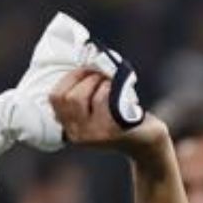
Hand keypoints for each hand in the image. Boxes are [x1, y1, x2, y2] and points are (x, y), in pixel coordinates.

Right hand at [49, 68, 168, 156]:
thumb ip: (84, 96)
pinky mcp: (110, 132)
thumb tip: (83, 58)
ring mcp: (93, 135)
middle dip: (83, 77)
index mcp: (70, 127)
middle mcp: (78, 134)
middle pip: (67, 97)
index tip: (84, 69)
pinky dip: (108, 87)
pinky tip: (119, 89)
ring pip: (80, 97)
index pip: (54, 98)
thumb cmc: (122, 119)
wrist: (147, 143)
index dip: (69, 78)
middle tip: (99, 73)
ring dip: (96, 81)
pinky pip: (101, 100)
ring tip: (109, 80)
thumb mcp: (96, 112)